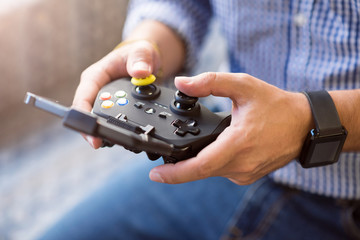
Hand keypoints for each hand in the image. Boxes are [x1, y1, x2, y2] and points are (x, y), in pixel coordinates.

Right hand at [72, 40, 161, 147]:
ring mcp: (104, 102)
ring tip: (117, 142)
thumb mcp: (142, 52)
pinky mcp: (114, 110)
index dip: (83, 114)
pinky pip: (112, 123)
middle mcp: (96, 91)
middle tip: (102, 143)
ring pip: (99, 121)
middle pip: (88, 115)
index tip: (90, 128)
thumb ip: (141, 60)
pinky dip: (117, 130)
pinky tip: (125, 138)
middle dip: (94, 129)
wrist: (145, 60)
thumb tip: (141, 72)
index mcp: (95, 77)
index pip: (83, 97)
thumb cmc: (138, 54)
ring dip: (106, 132)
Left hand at [149, 72, 312, 184]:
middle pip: (201, 170)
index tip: (155, 176)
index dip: (176, 174)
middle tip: (162, 160)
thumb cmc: (276, 105)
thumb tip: (182, 83)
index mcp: (238, 143)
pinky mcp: (249, 175)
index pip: (201, 166)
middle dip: (180, 167)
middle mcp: (242, 164)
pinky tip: (210, 150)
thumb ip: (210, 82)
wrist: (304, 125)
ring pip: (211, 171)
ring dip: (196, 163)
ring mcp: (246, 173)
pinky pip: (222, 171)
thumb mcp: (243, 85)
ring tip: (185, 150)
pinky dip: (211, 163)